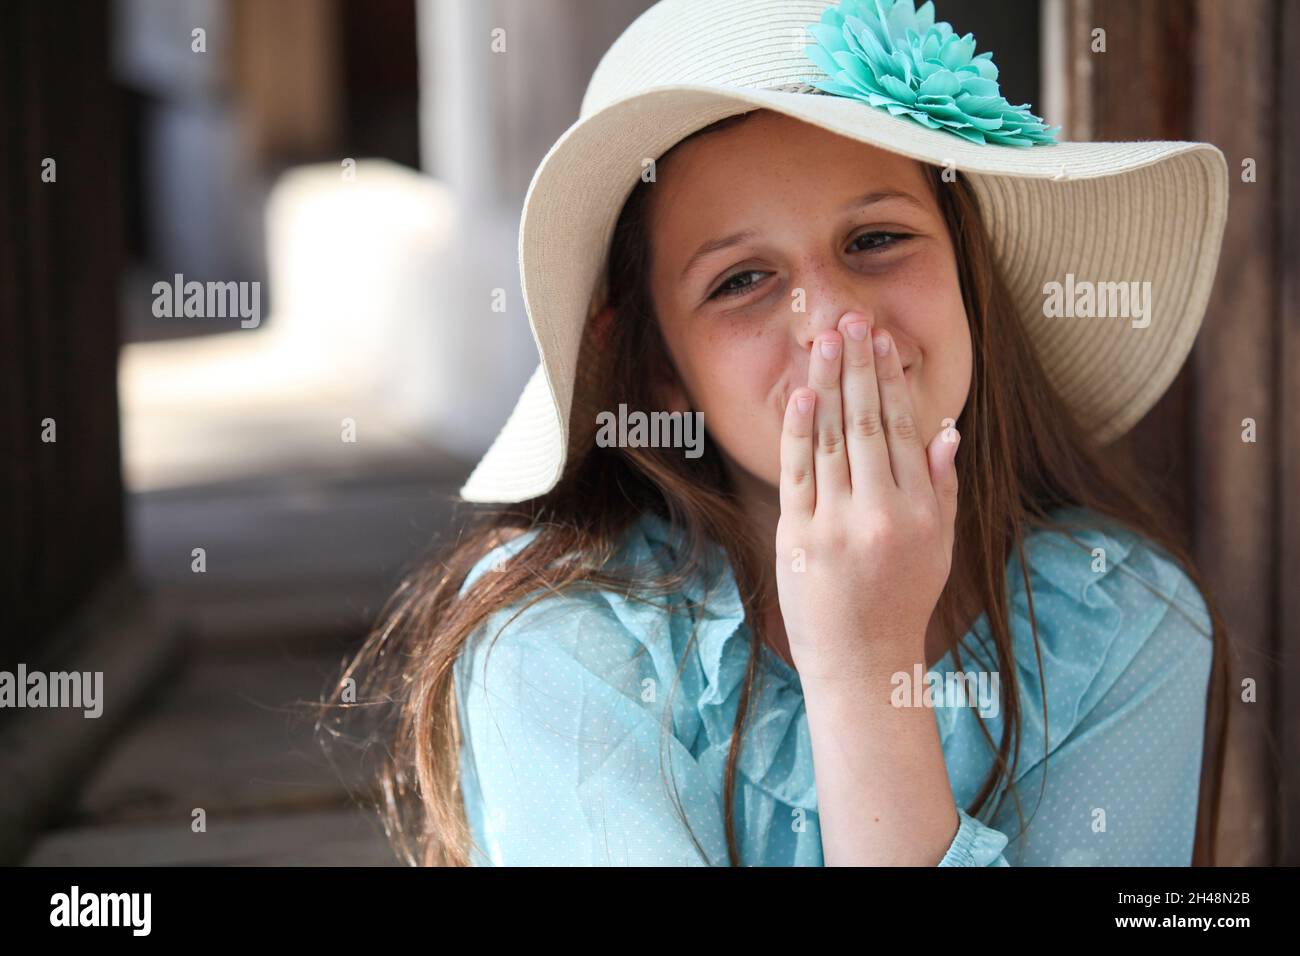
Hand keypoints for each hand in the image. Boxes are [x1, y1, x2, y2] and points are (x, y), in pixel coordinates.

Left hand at [774, 310, 959, 682]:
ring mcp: (837, 525)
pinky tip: (800, 393)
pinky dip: (798, 430)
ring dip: (826, 384)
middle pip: (865, 423)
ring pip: (831, 439)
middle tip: (850, 319)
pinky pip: (798, 472)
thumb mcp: (939, 545)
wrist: (862, 660)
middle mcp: (882, 513)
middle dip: (857, 367)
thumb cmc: (902, 598)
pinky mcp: (800, 538)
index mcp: (921, 511)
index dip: (889, 380)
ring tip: (824, 340)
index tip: (881, 340)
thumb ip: (942, 487)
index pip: (901, 429)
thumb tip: (947, 430)